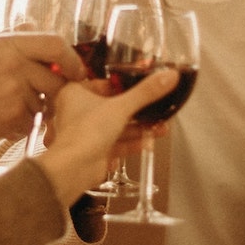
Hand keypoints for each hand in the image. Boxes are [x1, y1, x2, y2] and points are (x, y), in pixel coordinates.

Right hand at [0, 31, 85, 146]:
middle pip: (56, 80)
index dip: (71, 59)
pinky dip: (19, 127)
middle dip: (53, 93)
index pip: (55, 44)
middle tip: (41, 98)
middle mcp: (13, 65)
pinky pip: (30, 124)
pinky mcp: (10, 117)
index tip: (76, 70)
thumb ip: (10, 38)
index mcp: (6, 44)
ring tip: (2, 108)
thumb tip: (33, 25)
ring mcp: (13, 92)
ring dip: (32, 111)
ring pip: (43, 105)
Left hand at [34, 70, 178, 206]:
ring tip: (161, 127)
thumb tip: (169, 76)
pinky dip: (133, 142)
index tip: (144, 85)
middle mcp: (79, 112)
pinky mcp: (95, 150)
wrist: (74, 168)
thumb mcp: (121, 106)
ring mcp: (87, 132)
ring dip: (140, 128)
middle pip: (114, 107)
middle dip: (139, 110)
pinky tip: (149, 142)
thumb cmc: (84, 133)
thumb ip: (146, 92)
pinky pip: (117, 143)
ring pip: (117, 126)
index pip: (105, 84)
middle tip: (158, 108)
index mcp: (75, 93)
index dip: (126, 86)